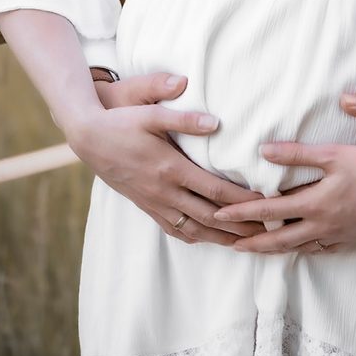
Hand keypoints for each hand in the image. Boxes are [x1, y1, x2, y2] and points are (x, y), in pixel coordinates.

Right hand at [67, 73, 265, 246]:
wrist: (89, 138)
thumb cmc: (122, 122)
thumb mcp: (152, 113)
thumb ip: (184, 118)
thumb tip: (216, 123)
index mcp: (170, 168)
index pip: (214, 190)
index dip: (242, 200)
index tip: (265, 204)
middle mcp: (164, 191)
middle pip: (209, 217)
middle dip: (240, 226)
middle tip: (267, 231)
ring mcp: (154, 202)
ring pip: (193, 228)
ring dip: (220, 237)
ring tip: (246, 242)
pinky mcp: (146, 205)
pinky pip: (174, 228)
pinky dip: (195, 236)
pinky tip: (206, 237)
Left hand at [212, 141, 355, 253]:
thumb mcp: (331, 153)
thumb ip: (296, 153)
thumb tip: (263, 150)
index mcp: (314, 204)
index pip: (269, 212)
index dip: (242, 213)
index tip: (220, 214)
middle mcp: (321, 226)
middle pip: (279, 240)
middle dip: (253, 242)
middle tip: (230, 244)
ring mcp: (336, 236)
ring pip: (298, 248)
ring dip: (274, 250)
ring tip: (258, 249)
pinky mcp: (350, 239)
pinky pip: (320, 250)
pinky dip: (303, 250)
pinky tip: (298, 249)